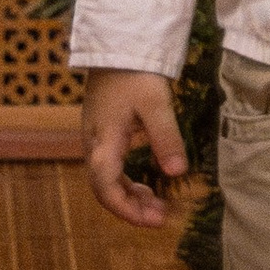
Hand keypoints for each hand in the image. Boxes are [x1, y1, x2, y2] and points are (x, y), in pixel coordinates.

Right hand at [81, 70, 186, 228]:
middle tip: (161, 218)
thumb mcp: (156, 104)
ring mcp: (95, 140)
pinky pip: (110, 168)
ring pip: (106, 180)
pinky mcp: (102, 134)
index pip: (106, 188)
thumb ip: (166, 138)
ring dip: (129, 196)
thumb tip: (177, 173)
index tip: (153, 221)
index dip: (127, 210)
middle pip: (104, 189)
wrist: (116, 47)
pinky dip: (127, 182)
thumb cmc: (135, 73)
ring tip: (158, 206)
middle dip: (131, 208)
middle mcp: (93, 146)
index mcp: (103, 142)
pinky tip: (147, 184)